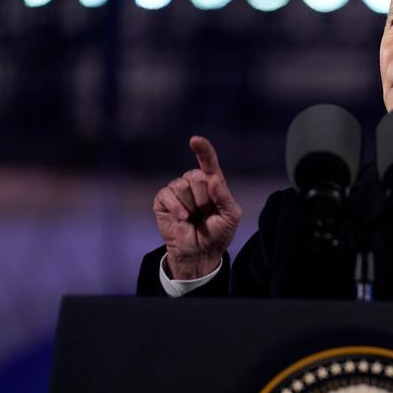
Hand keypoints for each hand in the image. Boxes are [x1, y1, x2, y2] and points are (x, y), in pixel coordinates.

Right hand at [153, 136, 241, 279]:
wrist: (200, 252)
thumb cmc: (218, 233)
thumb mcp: (230, 216)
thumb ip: (224, 196)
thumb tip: (212, 178)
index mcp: (213, 183)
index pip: (209, 163)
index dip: (203, 150)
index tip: (195, 140)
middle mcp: (194, 182)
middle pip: (197, 177)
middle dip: (203, 199)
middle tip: (205, 213)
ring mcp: (177, 190)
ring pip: (182, 185)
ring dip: (190, 206)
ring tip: (193, 217)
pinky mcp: (162, 200)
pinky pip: (167, 194)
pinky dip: (176, 208)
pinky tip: (182, 219)